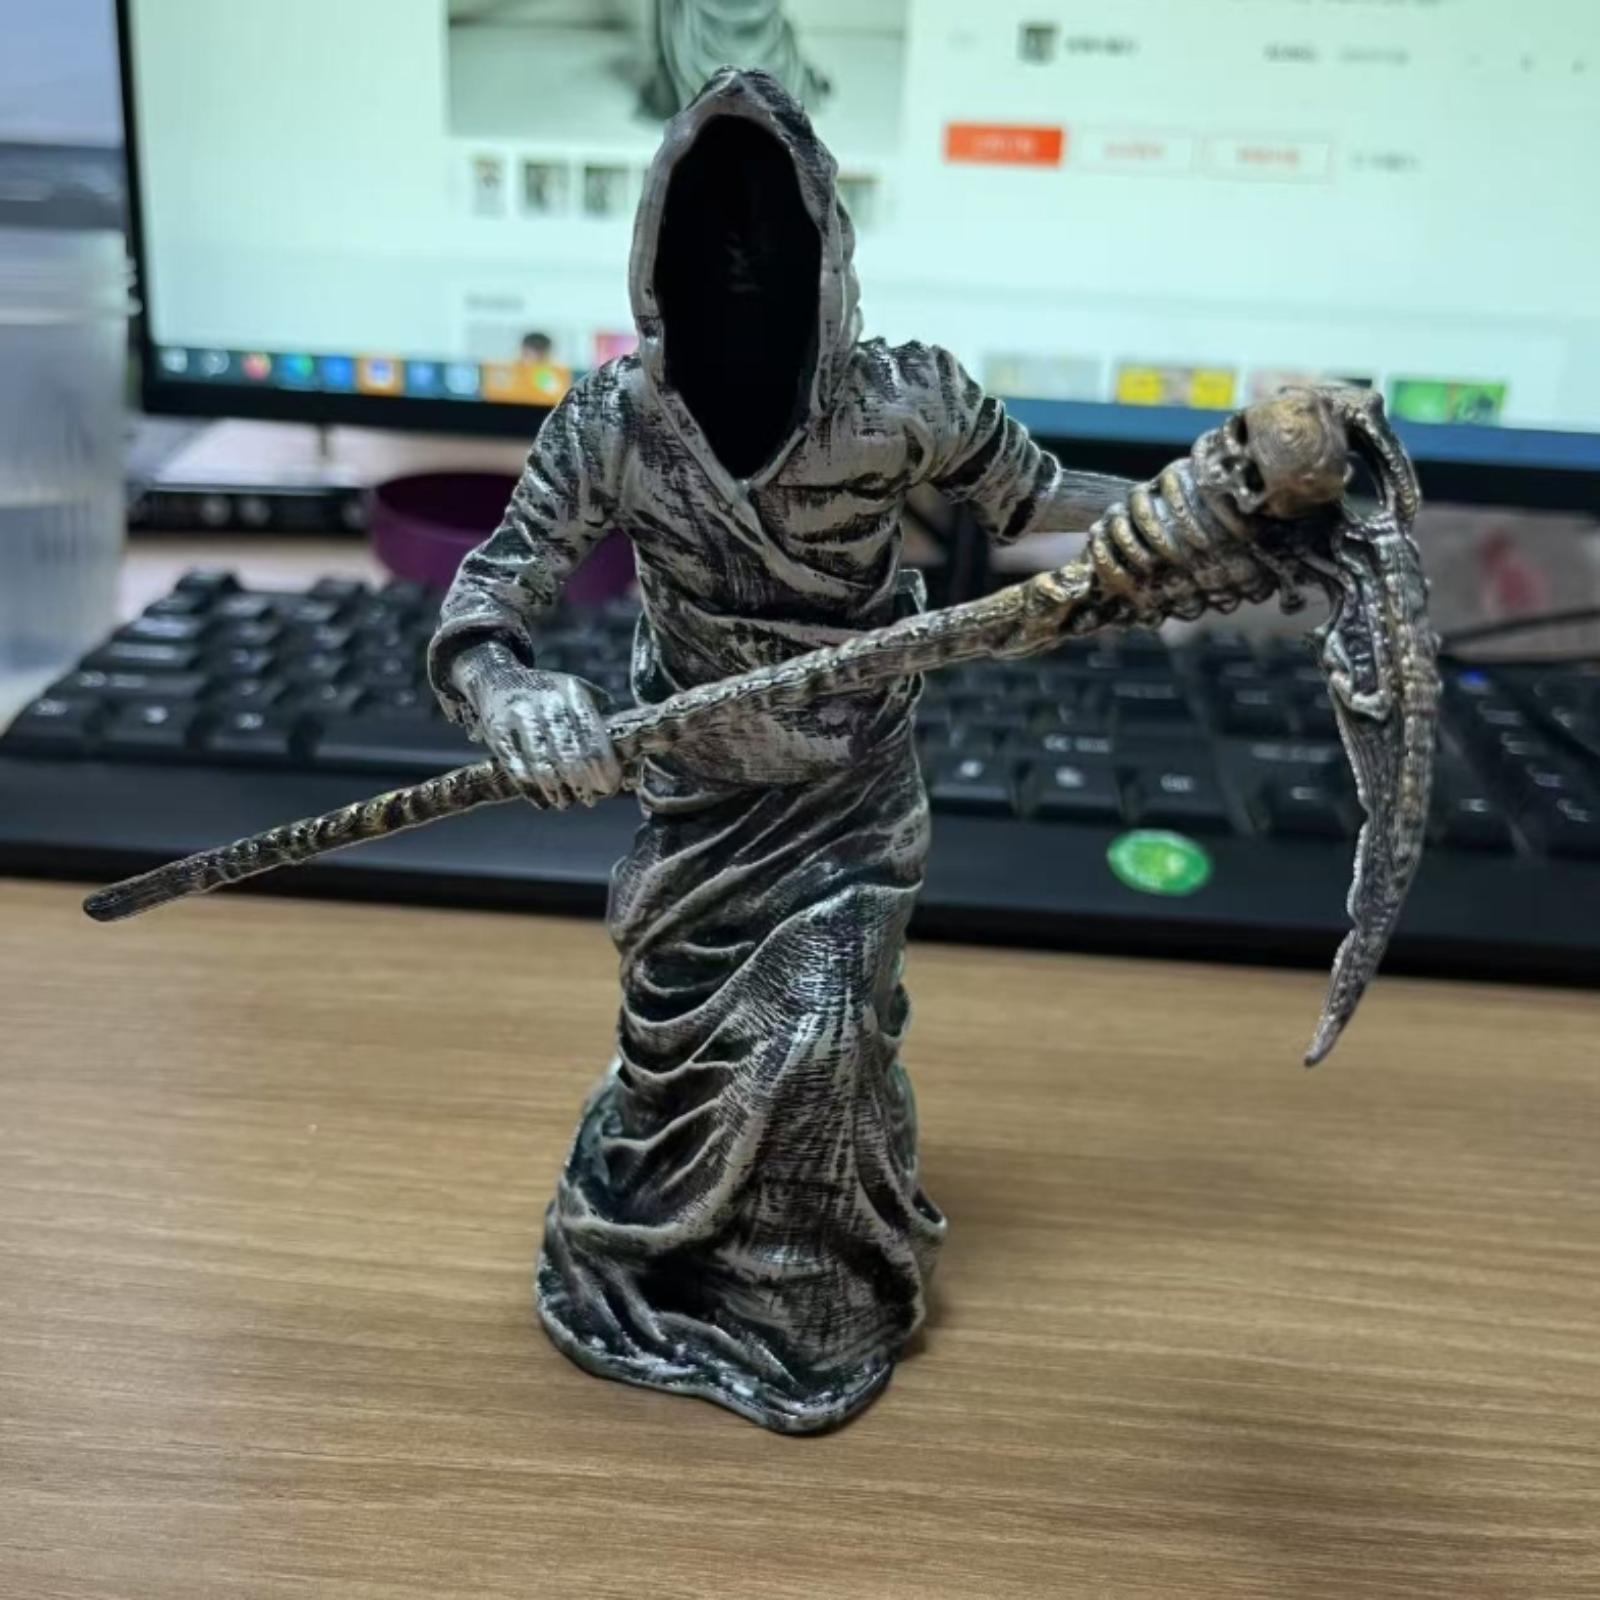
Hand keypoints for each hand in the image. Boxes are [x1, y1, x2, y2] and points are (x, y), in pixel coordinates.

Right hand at [451, 644, 621, 808]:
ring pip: (544, 768)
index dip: (605, 770)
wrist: (498, 679)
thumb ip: (606, 724)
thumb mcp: (581, 695)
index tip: (611, 787)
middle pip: (570, 757)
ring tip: (567, 803)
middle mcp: (546, 703)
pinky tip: (544, 802)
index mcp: (573, 694)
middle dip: (584, 785)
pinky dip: (533, 793)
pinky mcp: (498, 735)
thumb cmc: (550, 695)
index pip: (594, 740)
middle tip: (591, 799)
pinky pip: (518, 772)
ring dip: (559, 793)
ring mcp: (519, 718)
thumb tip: (632, 769)